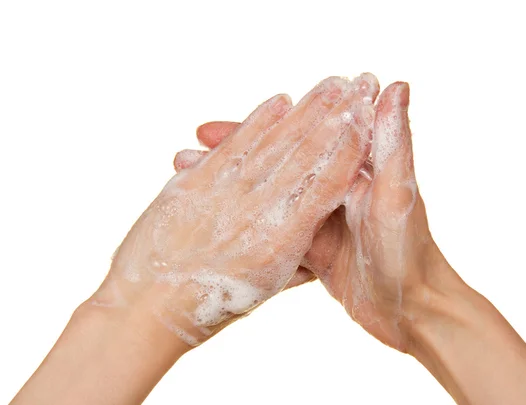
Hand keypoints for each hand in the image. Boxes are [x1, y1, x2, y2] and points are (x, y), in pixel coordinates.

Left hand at [91, 74, 378, 345]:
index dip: (349, 152)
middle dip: (336, 118)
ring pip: (275, 143)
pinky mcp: (196, 181)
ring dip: (306, 111)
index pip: (325, 187)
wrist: (149, 306)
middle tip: (359, 86)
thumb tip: (320, 256)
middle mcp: (259, 212)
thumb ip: (295, 267)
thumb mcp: (262, 291)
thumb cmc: (210, 304)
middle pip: (306, 156)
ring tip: (331, 85)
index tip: (368, 123)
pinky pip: (236, 146)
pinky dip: (258, 121)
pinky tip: (279, 101)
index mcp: (281, 243)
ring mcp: (227, 192)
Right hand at [177, 82, 448, 351]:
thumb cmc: (411, 253)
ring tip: (192, 178)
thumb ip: (394, 142)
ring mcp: (324, 218)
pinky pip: (279, 226)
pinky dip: (250, 219)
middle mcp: (338, 187)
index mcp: (357, 166)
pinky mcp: (316, 247)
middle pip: (279, 160)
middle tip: (190, 151)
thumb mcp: (398, 195)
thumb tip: (396, 85)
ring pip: (273, 192)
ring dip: (237, 183)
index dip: (255, 130)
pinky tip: (220, 215)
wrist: (414, 313)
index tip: (212, 127)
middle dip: (236, 154)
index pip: (300, 135)